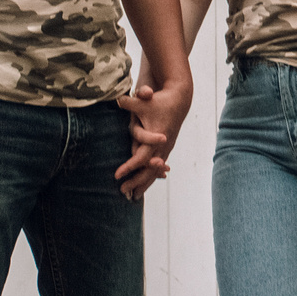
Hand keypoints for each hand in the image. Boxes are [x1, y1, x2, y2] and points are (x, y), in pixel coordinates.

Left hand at [116, 71, 193, 199]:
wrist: (179, 99)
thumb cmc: (159, 100)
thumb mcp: (144, 101)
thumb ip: (131, 102)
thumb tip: (118, 99)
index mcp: (157, 139)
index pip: (141, 158)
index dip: (129, 167)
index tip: (116, 176)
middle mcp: (163, 147)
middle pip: (148, 170)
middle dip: (136, 182)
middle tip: (122, 192)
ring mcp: (166, 148)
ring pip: (155, 171)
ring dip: (144, 183)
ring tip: (134, 196)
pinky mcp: (166, 148)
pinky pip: (158, 168)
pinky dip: (151, 177)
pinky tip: (146, 184)